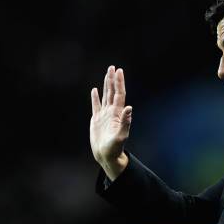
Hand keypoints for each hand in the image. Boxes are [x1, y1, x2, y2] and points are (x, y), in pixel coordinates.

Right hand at [90, 65, 131, 179]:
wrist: (107, 155)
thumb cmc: (115, 148)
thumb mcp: (121, 135)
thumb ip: (125, 122)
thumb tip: (129, 108)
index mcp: (117, 113)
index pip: (119, 94)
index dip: (119, 83)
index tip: (119, 71)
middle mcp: (112, 112)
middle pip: (112, 92)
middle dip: (112, 80)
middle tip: (113, 67)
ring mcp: (104, 115)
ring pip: (105, 96)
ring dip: (106, 85)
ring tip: (107, 74)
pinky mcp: (97, 120)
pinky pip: (96, 105)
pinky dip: (95, 97)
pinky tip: (95, 90)